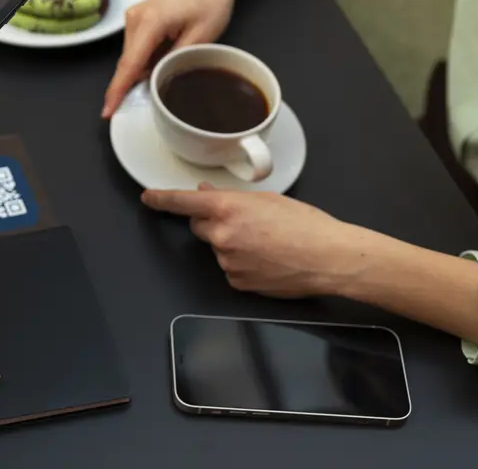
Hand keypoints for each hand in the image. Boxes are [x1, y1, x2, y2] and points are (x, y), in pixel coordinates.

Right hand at [101, 0, 238, 116]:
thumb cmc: (210, 2)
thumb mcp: (201, 37)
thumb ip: (174, 62)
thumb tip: (154, 83)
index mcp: (150, 21)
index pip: (129, 64)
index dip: (118, 90)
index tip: (108, 111)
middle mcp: (135, 17)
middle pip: (128, 62)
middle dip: (135, 83)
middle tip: (156, 98)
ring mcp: (134, 16)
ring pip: (132, 56)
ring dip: (144, 69)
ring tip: (170, 68)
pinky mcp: (137, 18)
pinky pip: (136, 47)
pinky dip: (147, 58)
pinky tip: (165, 58)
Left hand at [141, 184, 363, 296]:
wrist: (329, 258)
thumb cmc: (306, 225)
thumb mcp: (267, 200)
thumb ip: (231, 199)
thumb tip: (205, 194)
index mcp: (227, 209)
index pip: (182, 203)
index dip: (162, 199)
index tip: (148, 198)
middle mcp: (222, 235)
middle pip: (199, 227)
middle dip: (213, 224)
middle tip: (245, 224)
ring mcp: (227, 261)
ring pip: (218, 249)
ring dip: (232, 245)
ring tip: (267, 245)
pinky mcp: (237, 282)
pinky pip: (231, 269)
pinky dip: (243, 264)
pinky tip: (267, 261)